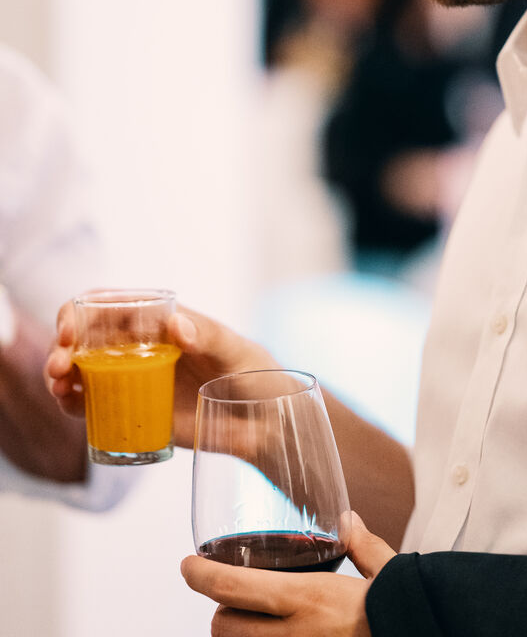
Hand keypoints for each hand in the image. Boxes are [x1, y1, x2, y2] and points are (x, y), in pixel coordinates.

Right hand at [45, 301, 278, 448]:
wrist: (264, 424)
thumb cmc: (255, 374)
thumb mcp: (236, 351)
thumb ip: (209, 336)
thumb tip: (176, 325)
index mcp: (161, 321)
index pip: (110, 304)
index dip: (81, 310)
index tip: (70, 330)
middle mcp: (140, 346)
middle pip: (86, 337)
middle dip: (63, 345)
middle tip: (60, 366)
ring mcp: (134, 378)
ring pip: (81, 369)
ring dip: (60, 373)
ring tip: (60, 386)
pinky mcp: (135, 410)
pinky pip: (93, 403)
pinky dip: (72, 401)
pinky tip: (69, 403)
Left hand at [180, 512, 395, 635]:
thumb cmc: (403, 611)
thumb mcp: (387, 571)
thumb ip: (364, 545)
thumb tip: (347, 519)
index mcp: (307, 598)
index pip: (232, 586)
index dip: (199, 576)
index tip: (186, 565)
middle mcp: (294, 635)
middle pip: (224, 626)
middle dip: (217, 610)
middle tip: (225, 596)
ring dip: (235, 633)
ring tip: (245, 619)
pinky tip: (267, 634)